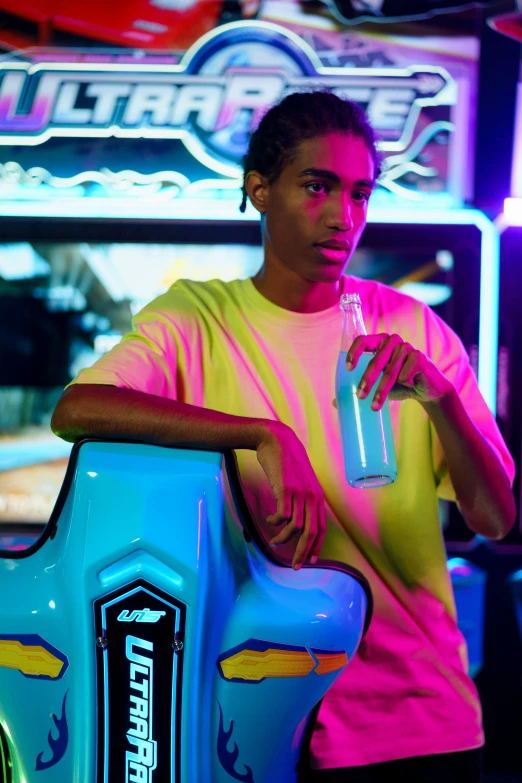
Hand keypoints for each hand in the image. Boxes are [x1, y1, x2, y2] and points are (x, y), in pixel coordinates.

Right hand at [256, 421, 325, 569]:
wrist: (277, 440)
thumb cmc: (287, 462)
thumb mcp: (301, 482)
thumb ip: (303, 499)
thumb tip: (299, 521)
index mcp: (317, 497)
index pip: (321, 528)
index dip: (315, 547)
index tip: (310, 561)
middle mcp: (312, 496)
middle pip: (310, 532)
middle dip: (302, 552)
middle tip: (294, 566)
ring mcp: (299, 493)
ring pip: (295, 527)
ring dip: (283, 538)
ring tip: (274, 541)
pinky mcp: (285, 489)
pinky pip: (281, 515)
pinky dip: (275, 522)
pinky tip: (269, 520)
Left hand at [346, 333, 453, 409]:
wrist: (427, 390)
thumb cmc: (400, 385)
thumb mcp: (378, 387)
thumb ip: (359, 389)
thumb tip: (334, 403)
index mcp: (379, 342)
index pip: (362, 340)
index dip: (353, 353)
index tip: (348, 369)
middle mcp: (392, 340)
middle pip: (375, 361)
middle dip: (366, 381)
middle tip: (360, 397)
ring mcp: (407, 347)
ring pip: (390, 372)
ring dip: (382, 391)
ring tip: (376, 406)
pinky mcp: (419, 356)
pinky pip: (405, 374)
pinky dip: (406, 383)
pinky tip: (412, 383)